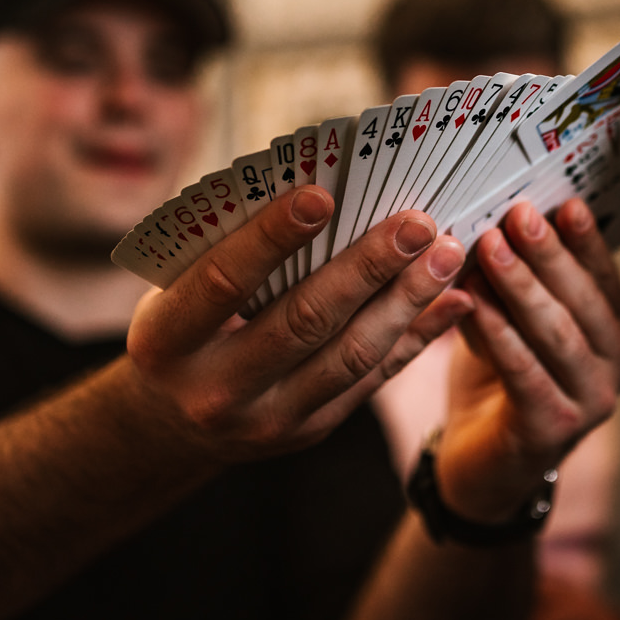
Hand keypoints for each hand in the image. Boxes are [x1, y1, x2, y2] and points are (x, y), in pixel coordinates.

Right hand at [127, 185, 472, 462]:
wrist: (175, 423)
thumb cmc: (183, 327)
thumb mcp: (176, 289)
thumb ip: (227, 248)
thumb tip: (317, 186)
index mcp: (166, 340)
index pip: (222, 282)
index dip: (270, 238)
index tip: (322, 194)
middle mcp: (215, 389)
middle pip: (304, 322)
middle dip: (368, 267)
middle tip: (417, 222)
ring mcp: (266, 420)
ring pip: (351, 356)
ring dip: (407, 301)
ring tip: (446, 254)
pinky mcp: (310, 432)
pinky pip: (373, 381)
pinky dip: (416, 338)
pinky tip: (453, 300)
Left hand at [437, 198, 619, 522]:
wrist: (485, 462)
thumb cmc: (501, 376)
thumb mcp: (513, 318)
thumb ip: (516, 277)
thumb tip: (495, 219)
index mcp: (616, 329)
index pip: (604, 276)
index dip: (584, 240)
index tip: (562, 202)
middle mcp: (617, 364)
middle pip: (583, 300)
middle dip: (549, 254)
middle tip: (517, 215)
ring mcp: (593, 401)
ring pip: (558, 333)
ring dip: (522, 287)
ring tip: (489, 248)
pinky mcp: (556, 430)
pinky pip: (525, 372)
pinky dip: (499, 334)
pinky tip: (473, 303)